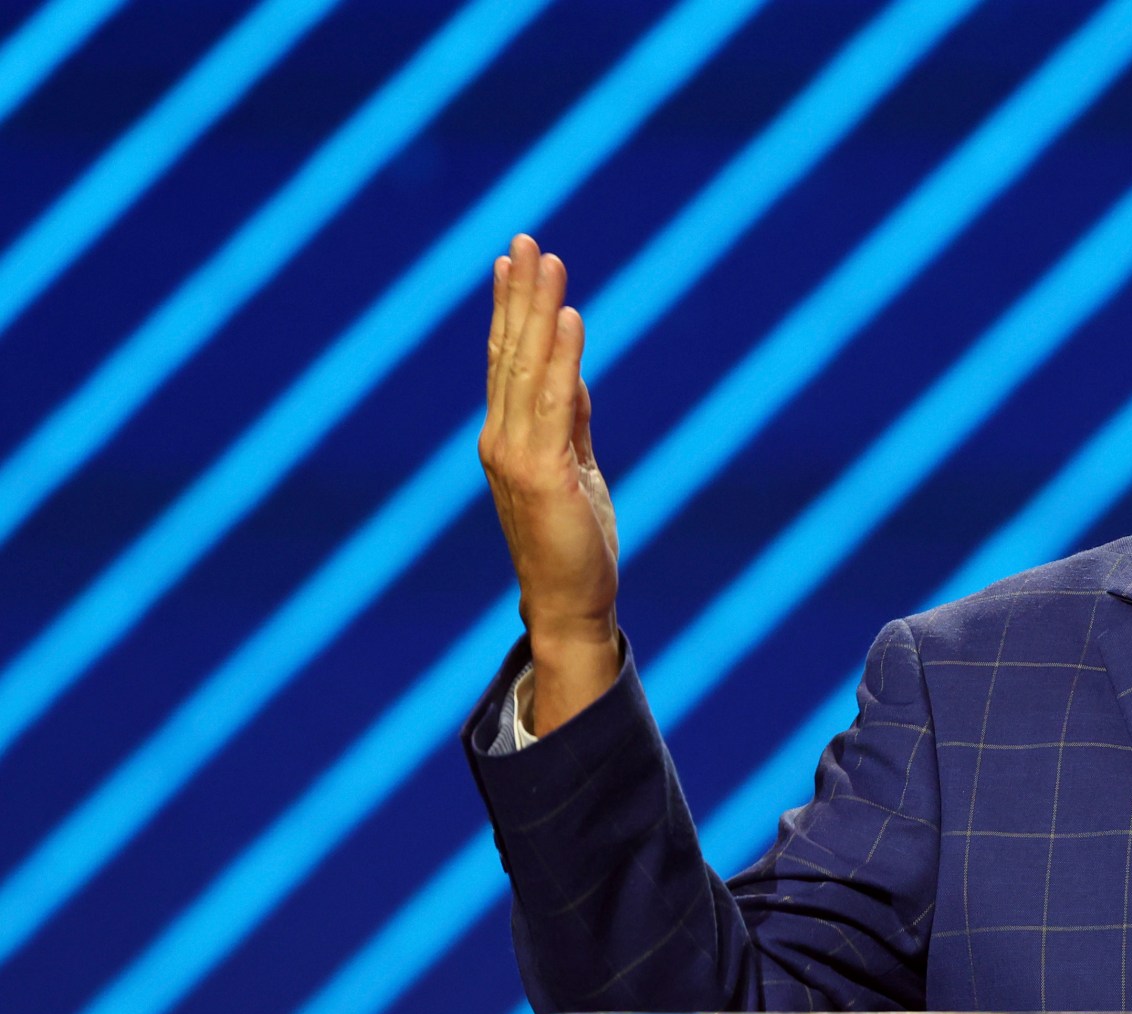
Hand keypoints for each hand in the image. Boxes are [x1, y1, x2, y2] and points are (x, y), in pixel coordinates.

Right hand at [478, 233, 618, 733]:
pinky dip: (562, 357)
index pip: (505, 360)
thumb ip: (572, 423)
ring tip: (546, 260)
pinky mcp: (543, 472)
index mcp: (507, 438)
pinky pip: (555, 403)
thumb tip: (576, 375)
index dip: (508, 309)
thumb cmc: (573, 543)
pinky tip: (568, 317)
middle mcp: (501, 439)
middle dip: (519, 294)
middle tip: (526, 238)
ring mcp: (516, 455)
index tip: (514, 260)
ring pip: (526, 367)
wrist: (568, 603)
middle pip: (509, 352)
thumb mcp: (576, 470)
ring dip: (536, 310)